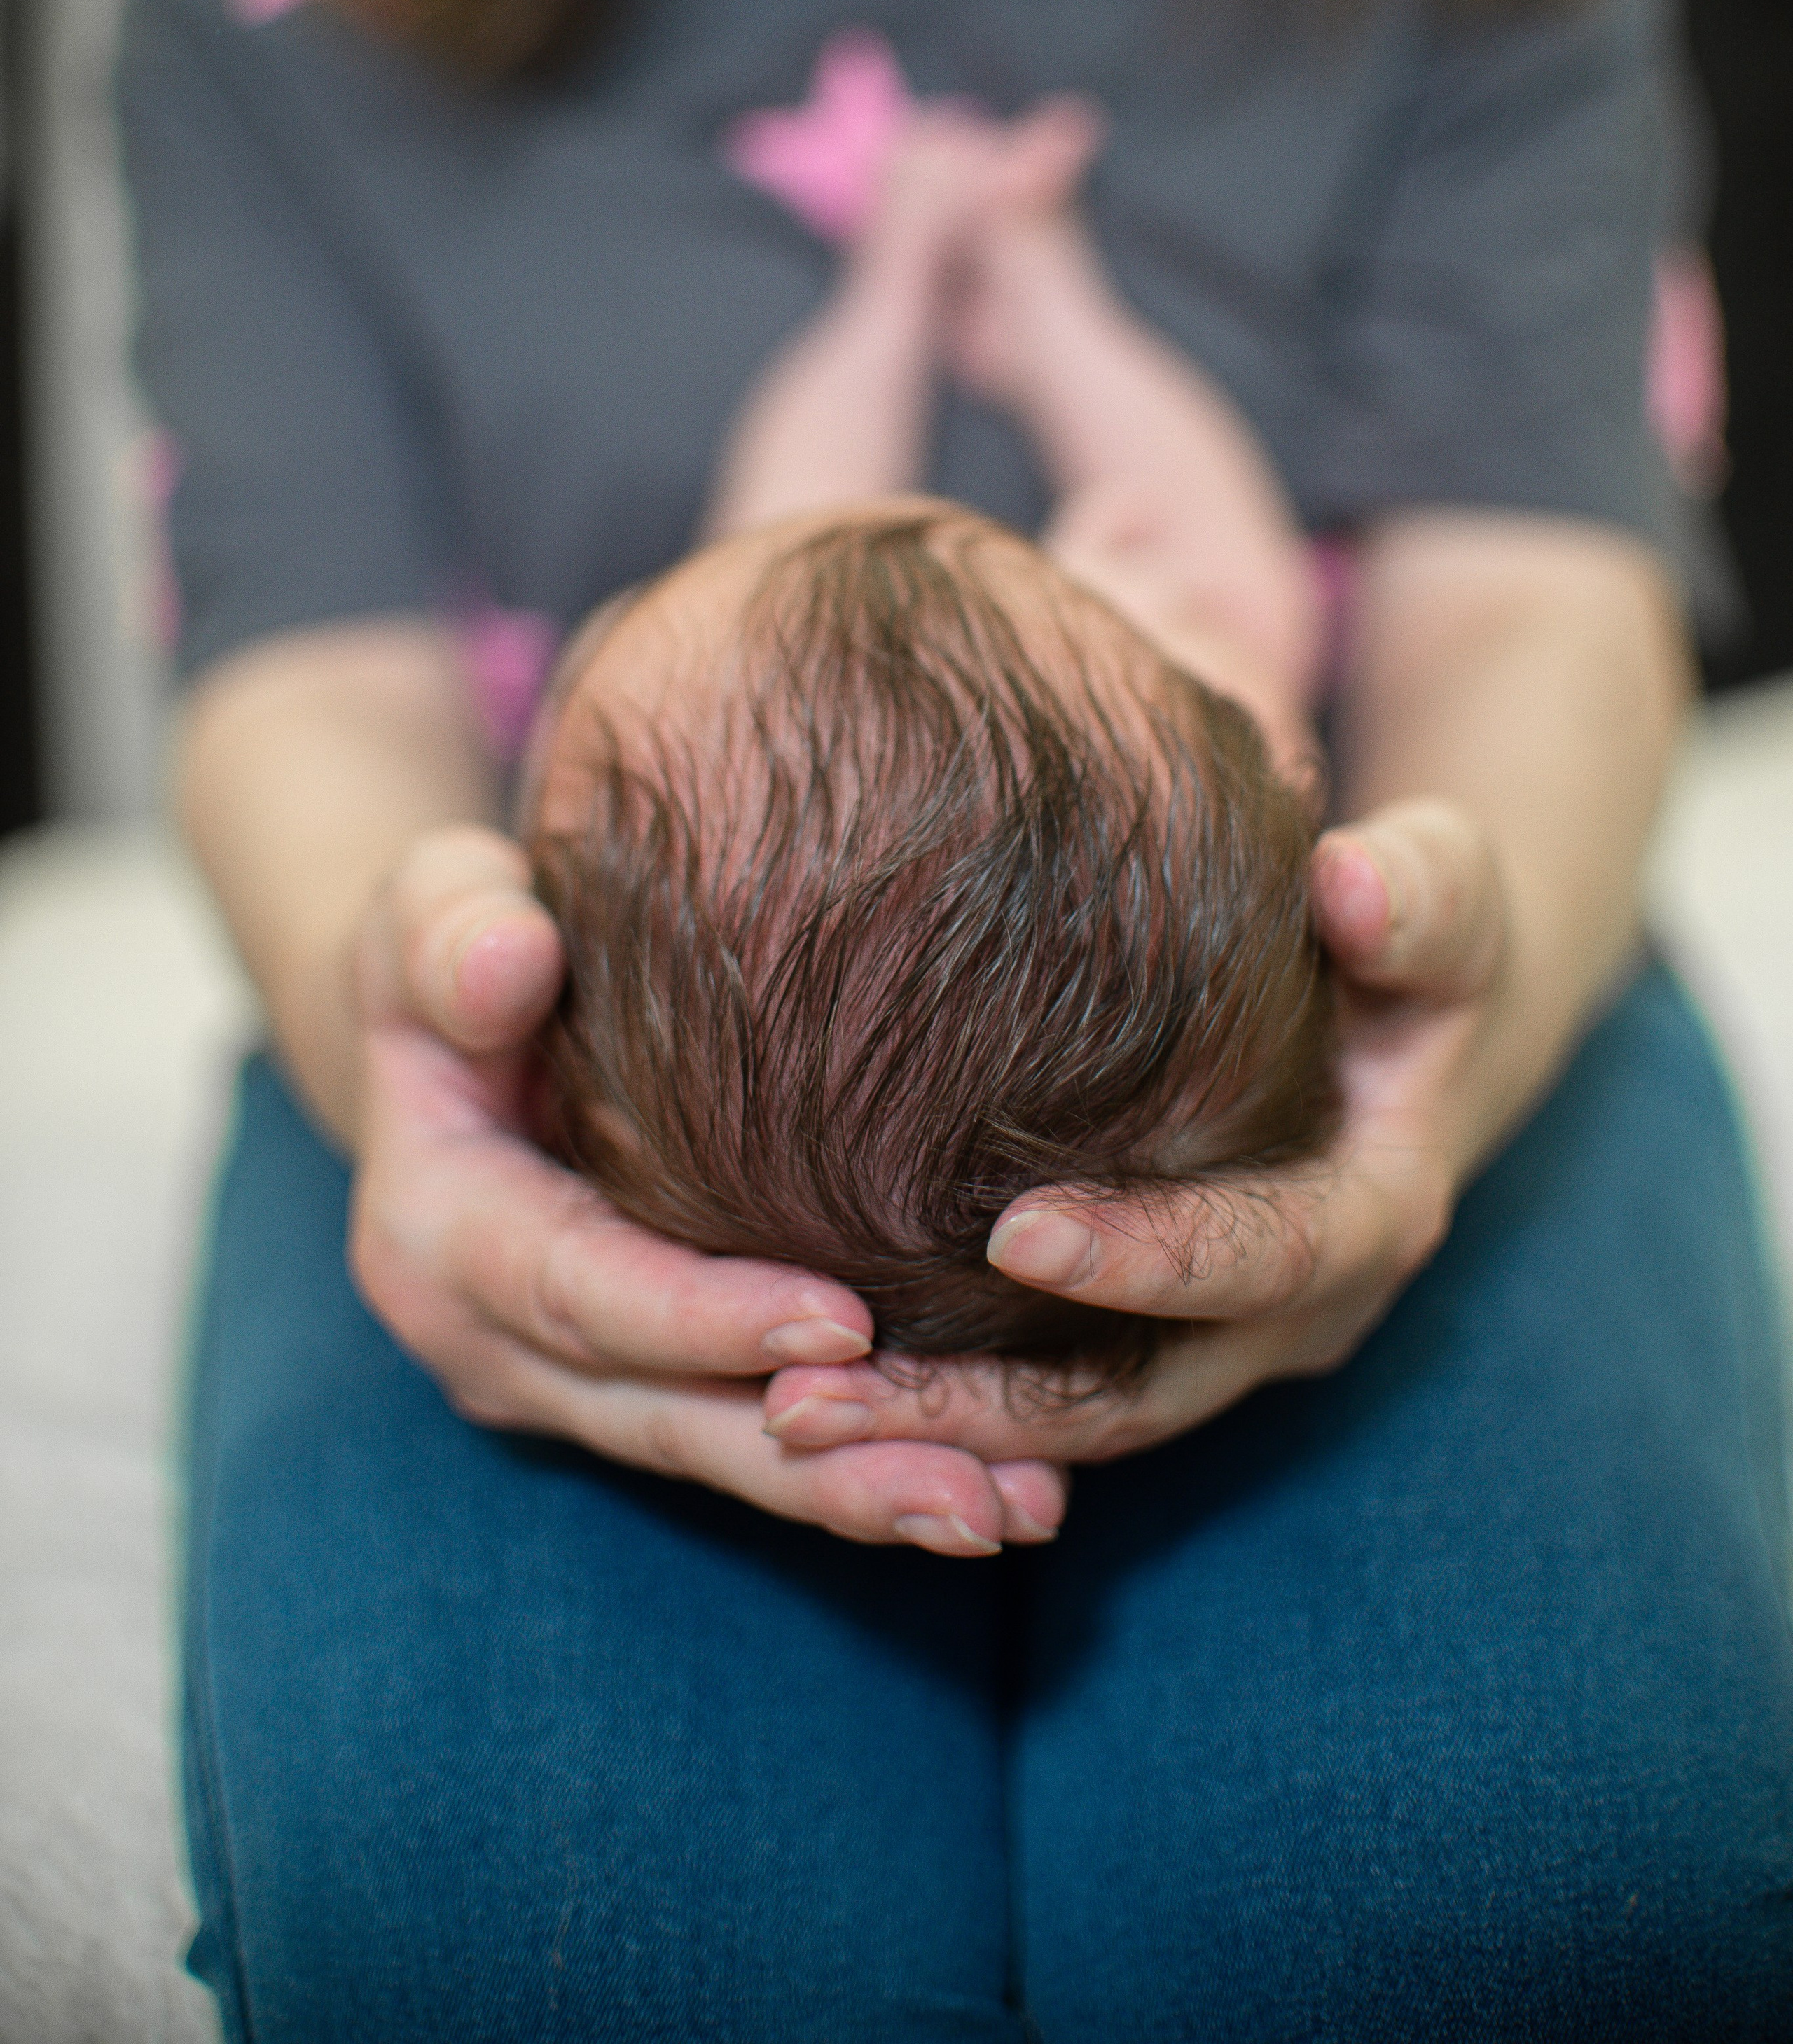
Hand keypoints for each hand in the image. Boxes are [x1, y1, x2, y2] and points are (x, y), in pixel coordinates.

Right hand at [346, 825, 1065, 1550]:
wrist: (450, 1020)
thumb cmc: (464, 941)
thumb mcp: (435, 911)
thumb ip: (452, 933)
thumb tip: (507, 959)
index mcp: (440, 1235)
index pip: (584, 1292)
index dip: (708, 1317)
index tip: (847, 1327)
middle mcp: (493, 1341)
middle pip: (671, 1418)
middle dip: (826, 1461)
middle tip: (981, 1489)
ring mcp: (564, 1383)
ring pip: (725, 1455)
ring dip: (870, 1492)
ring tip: (1023, 1509)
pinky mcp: (634, 1390)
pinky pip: (752, 1441)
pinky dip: (866, 1469)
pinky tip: (1002, 1488)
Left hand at [759, 798, 1506, 1465]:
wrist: (1413, 1027)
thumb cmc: (1411, 939)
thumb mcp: (1443, 900)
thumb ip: (1417, 894)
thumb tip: (1351, 882)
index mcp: (1369, 1217)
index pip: (1259, 1259)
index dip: (1148, 1259)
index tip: (1013, 1234)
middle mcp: (1294, 1313)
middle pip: (1138, 1393)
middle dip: (984, 1409)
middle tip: (819, 1392)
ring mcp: (1220, 1343)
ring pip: (1074, 1421)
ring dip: (934, 1431)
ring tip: (785, 1412)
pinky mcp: (1154, 1338)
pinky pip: (1044, 1398)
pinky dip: (940, 1409)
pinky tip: (807, 1390)